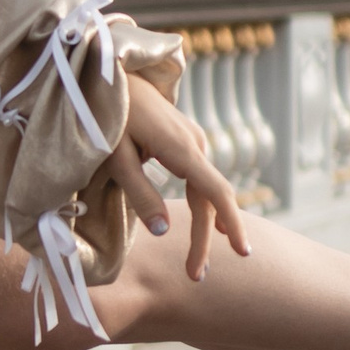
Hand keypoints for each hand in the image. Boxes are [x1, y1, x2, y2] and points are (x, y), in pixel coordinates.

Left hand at [100, 74, 249, 281]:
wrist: (111, 74)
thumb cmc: (107, 116)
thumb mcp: (116, 158)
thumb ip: (140, 194)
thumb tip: (165, 231)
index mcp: (181, 149)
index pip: (215, 193)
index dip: (231, 224)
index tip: (242, 253)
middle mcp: (195, 143)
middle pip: (211, 198)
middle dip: (205, 238)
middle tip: (195, 275)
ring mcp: (193, 138)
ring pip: (206, 188)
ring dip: (205, 223)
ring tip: (199, 259)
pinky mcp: (185, 138)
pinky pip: (201, 175)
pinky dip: (204, 203)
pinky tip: (207, 222)